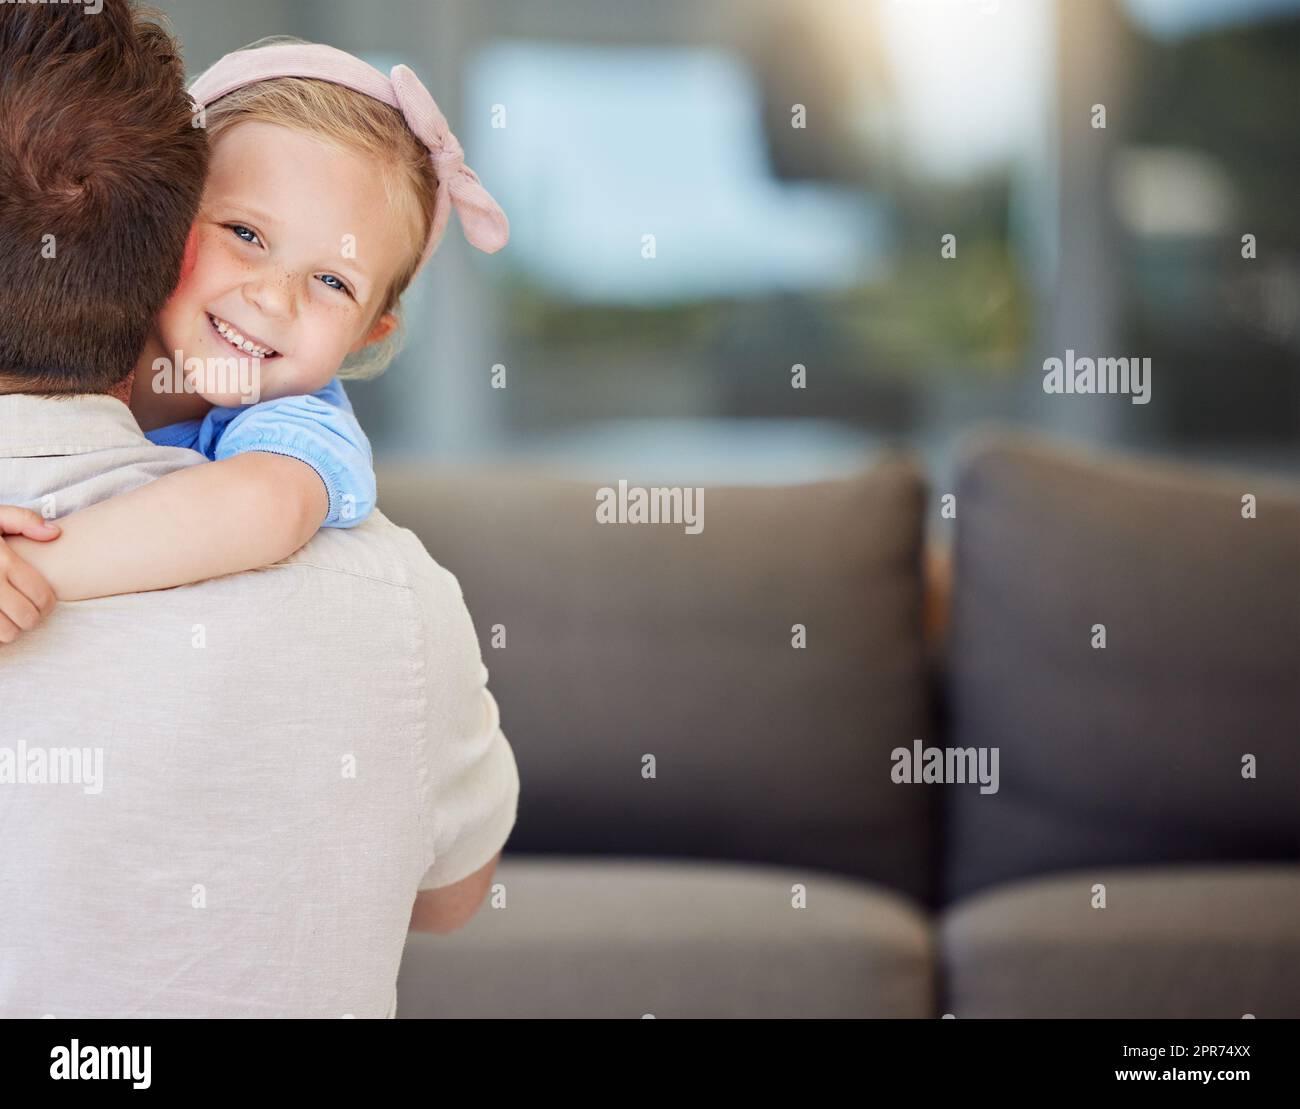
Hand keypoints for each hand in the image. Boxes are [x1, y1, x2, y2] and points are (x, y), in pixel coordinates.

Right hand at [0, 506, 60, 644]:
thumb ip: (23, 519)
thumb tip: (55, 534)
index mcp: (2, 561)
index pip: (41, 596)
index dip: (47, 604)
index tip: (42, 603)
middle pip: (27, 618)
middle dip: (31, 618)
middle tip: (26, 612)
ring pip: (7, 634)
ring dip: (11, 630)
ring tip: (7, 618)